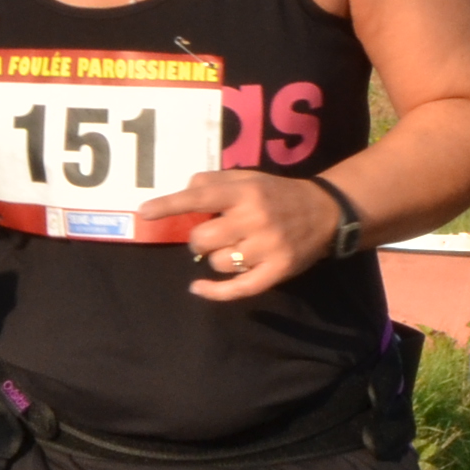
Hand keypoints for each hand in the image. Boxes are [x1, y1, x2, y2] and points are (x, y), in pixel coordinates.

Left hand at [138, 170, 342, 301]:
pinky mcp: (277, 271)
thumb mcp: (249, 177)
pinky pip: (238, 288)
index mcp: (246, 192)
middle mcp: (255, 218)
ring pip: (217, 262)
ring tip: (232, 249)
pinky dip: (214, 292)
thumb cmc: (277, 194)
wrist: (325, 212)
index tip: (144, 212)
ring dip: (216, 258)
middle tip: (212, 235)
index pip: (200, 197)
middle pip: (202, 238)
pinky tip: (198, 288)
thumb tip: (185, 190)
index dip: (170, 205)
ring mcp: (267, 247)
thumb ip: (215, 181)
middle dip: (200, 239)